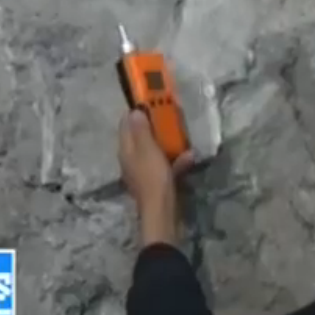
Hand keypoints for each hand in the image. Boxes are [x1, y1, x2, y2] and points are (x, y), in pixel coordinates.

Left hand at [117, 108, 194, 246]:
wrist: (162, 213)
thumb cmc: (153, 178)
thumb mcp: (147, 150)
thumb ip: (141, 130)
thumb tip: (134, 111)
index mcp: (126, 150)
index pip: (125, 124)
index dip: (136, 111)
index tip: (151, 100)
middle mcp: (132, 160)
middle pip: (140, 136)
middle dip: (154, 126)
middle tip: (169, 115)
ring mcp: (144, 172)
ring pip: (154, 150)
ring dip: (168, 142)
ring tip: (182, 134)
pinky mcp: (156, 183)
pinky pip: (166, 165)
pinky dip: (176, 160)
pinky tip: (189, 158)